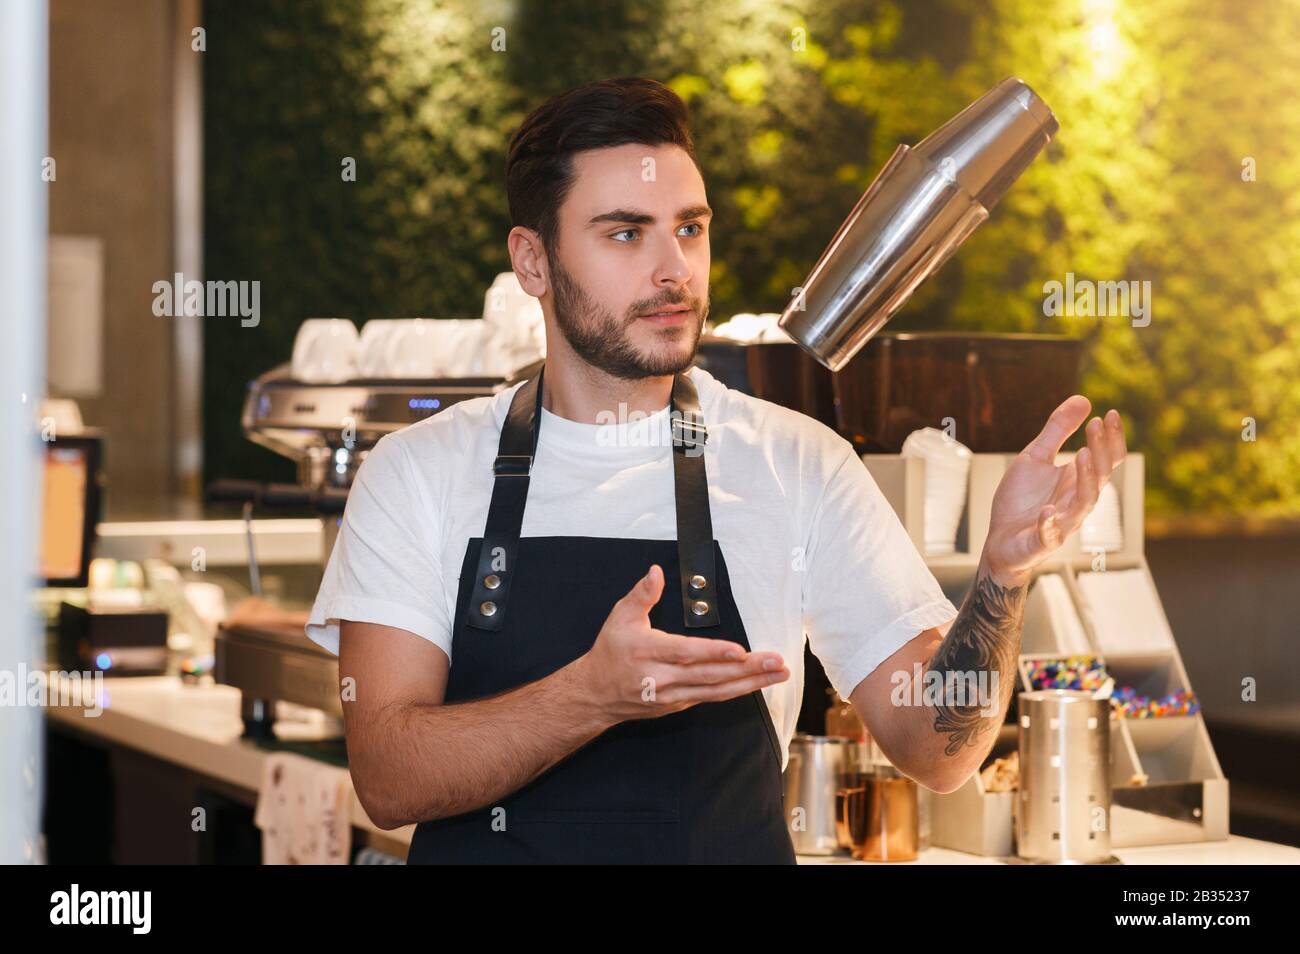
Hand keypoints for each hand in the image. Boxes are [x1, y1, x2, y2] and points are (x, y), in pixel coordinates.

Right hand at [573, 564, 788, 723]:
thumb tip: (656, 572)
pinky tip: (756, 683)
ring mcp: (672, 695)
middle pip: (710, 675)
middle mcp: (662, 678)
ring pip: (716, 691)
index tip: (740, 651)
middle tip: (776, 662)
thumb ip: (642, 595)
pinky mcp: (678, 704)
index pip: (686, 653)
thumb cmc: (610, 652)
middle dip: (747, 670)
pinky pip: (712, 697)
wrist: (594, 694)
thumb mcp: (620, 617)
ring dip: (750, 683)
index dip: (714, 653)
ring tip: (778, 674)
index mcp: (647, 652)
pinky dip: (736, 691)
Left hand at [981, 396, 1127, 586]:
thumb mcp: (1035, 457)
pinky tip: (1048, 510)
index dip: (1111, 438)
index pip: (1105, 459)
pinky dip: (1050, 523)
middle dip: (1101, 451)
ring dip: (1086, 479)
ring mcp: (1062, 522)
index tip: (1110, 412)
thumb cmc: (1021, 500)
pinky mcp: (1042, 541)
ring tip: (1082, 454)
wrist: (1000, 540)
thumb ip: (1057, 431)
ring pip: (1085, 503)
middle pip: (1100, 476)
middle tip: (1096, 424)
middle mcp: (1076, 501)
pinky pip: (1050, 534)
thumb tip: (1084, 399)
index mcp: (1077, 481)